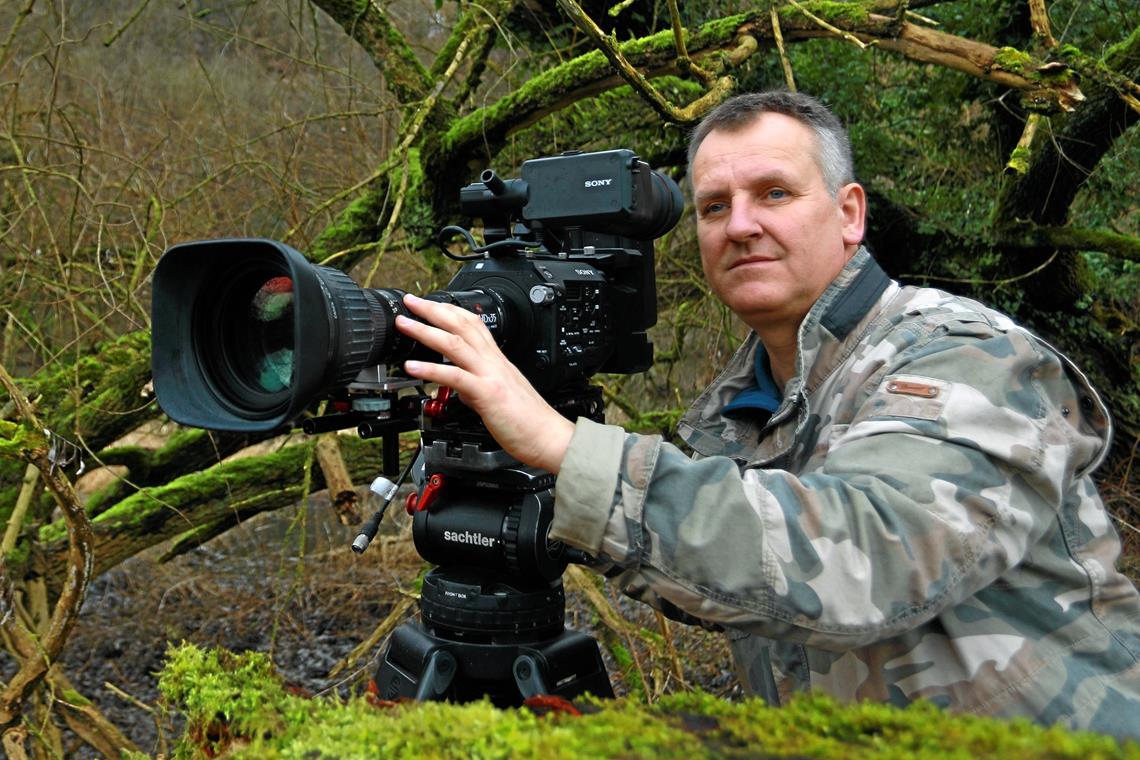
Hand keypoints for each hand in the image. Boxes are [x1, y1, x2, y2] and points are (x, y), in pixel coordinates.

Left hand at [395, 293, 574, 473]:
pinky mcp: (487, 394)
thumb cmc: (529, 422)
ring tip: (404, 324)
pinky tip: (411, 367)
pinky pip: (455, 377)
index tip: (430, 304)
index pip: (473, 324)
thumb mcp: (499, 398)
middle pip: (462, 325)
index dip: (450, 311)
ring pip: (455, 344)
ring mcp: (490, 376)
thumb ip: (477, 389)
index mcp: (497, 361)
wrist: (549, 438)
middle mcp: (494, 363)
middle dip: (433, 310)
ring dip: (425, 331)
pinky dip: (430, 369)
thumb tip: (461, 388)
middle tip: (410, 301)